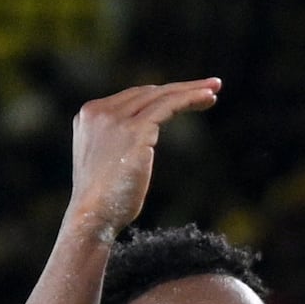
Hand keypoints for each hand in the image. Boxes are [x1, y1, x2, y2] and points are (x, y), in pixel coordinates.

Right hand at [62, 78, 222, 228]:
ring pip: (160, 96)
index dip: (161, 94)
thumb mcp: (107, 161)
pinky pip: (168, 106)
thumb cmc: (103, 200)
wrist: (91, 217)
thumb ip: (119, 141)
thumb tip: (145, 139)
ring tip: (215, 89)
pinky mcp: (134, 131)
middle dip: (180, 88)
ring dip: (191, 91)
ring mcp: (115, 119)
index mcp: (89, 115)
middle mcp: (99, 111)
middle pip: (147, 91)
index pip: (132, 97)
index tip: (185, 96)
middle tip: (210, 86)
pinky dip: (190, 99)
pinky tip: (208, 99)